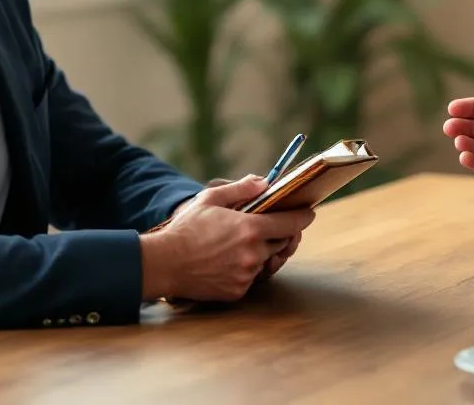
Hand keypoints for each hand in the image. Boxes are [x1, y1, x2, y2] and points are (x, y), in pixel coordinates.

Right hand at [140, 175, 314, 301]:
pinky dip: (248, 268)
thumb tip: (264, 182)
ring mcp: (246, 275)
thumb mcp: (211, 199)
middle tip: (277, 226)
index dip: (303, 217)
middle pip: (283, 243)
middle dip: (283, 234)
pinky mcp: (237, 291)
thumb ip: (241, 188)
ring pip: (267, 261)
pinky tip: (232, 259)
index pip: (290, 223)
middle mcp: (253, 254)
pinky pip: (252, 277)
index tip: (309, 212)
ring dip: (264, 251)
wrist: (164, 264)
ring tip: (248, 242)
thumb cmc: (186, 229)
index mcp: (250, 229)